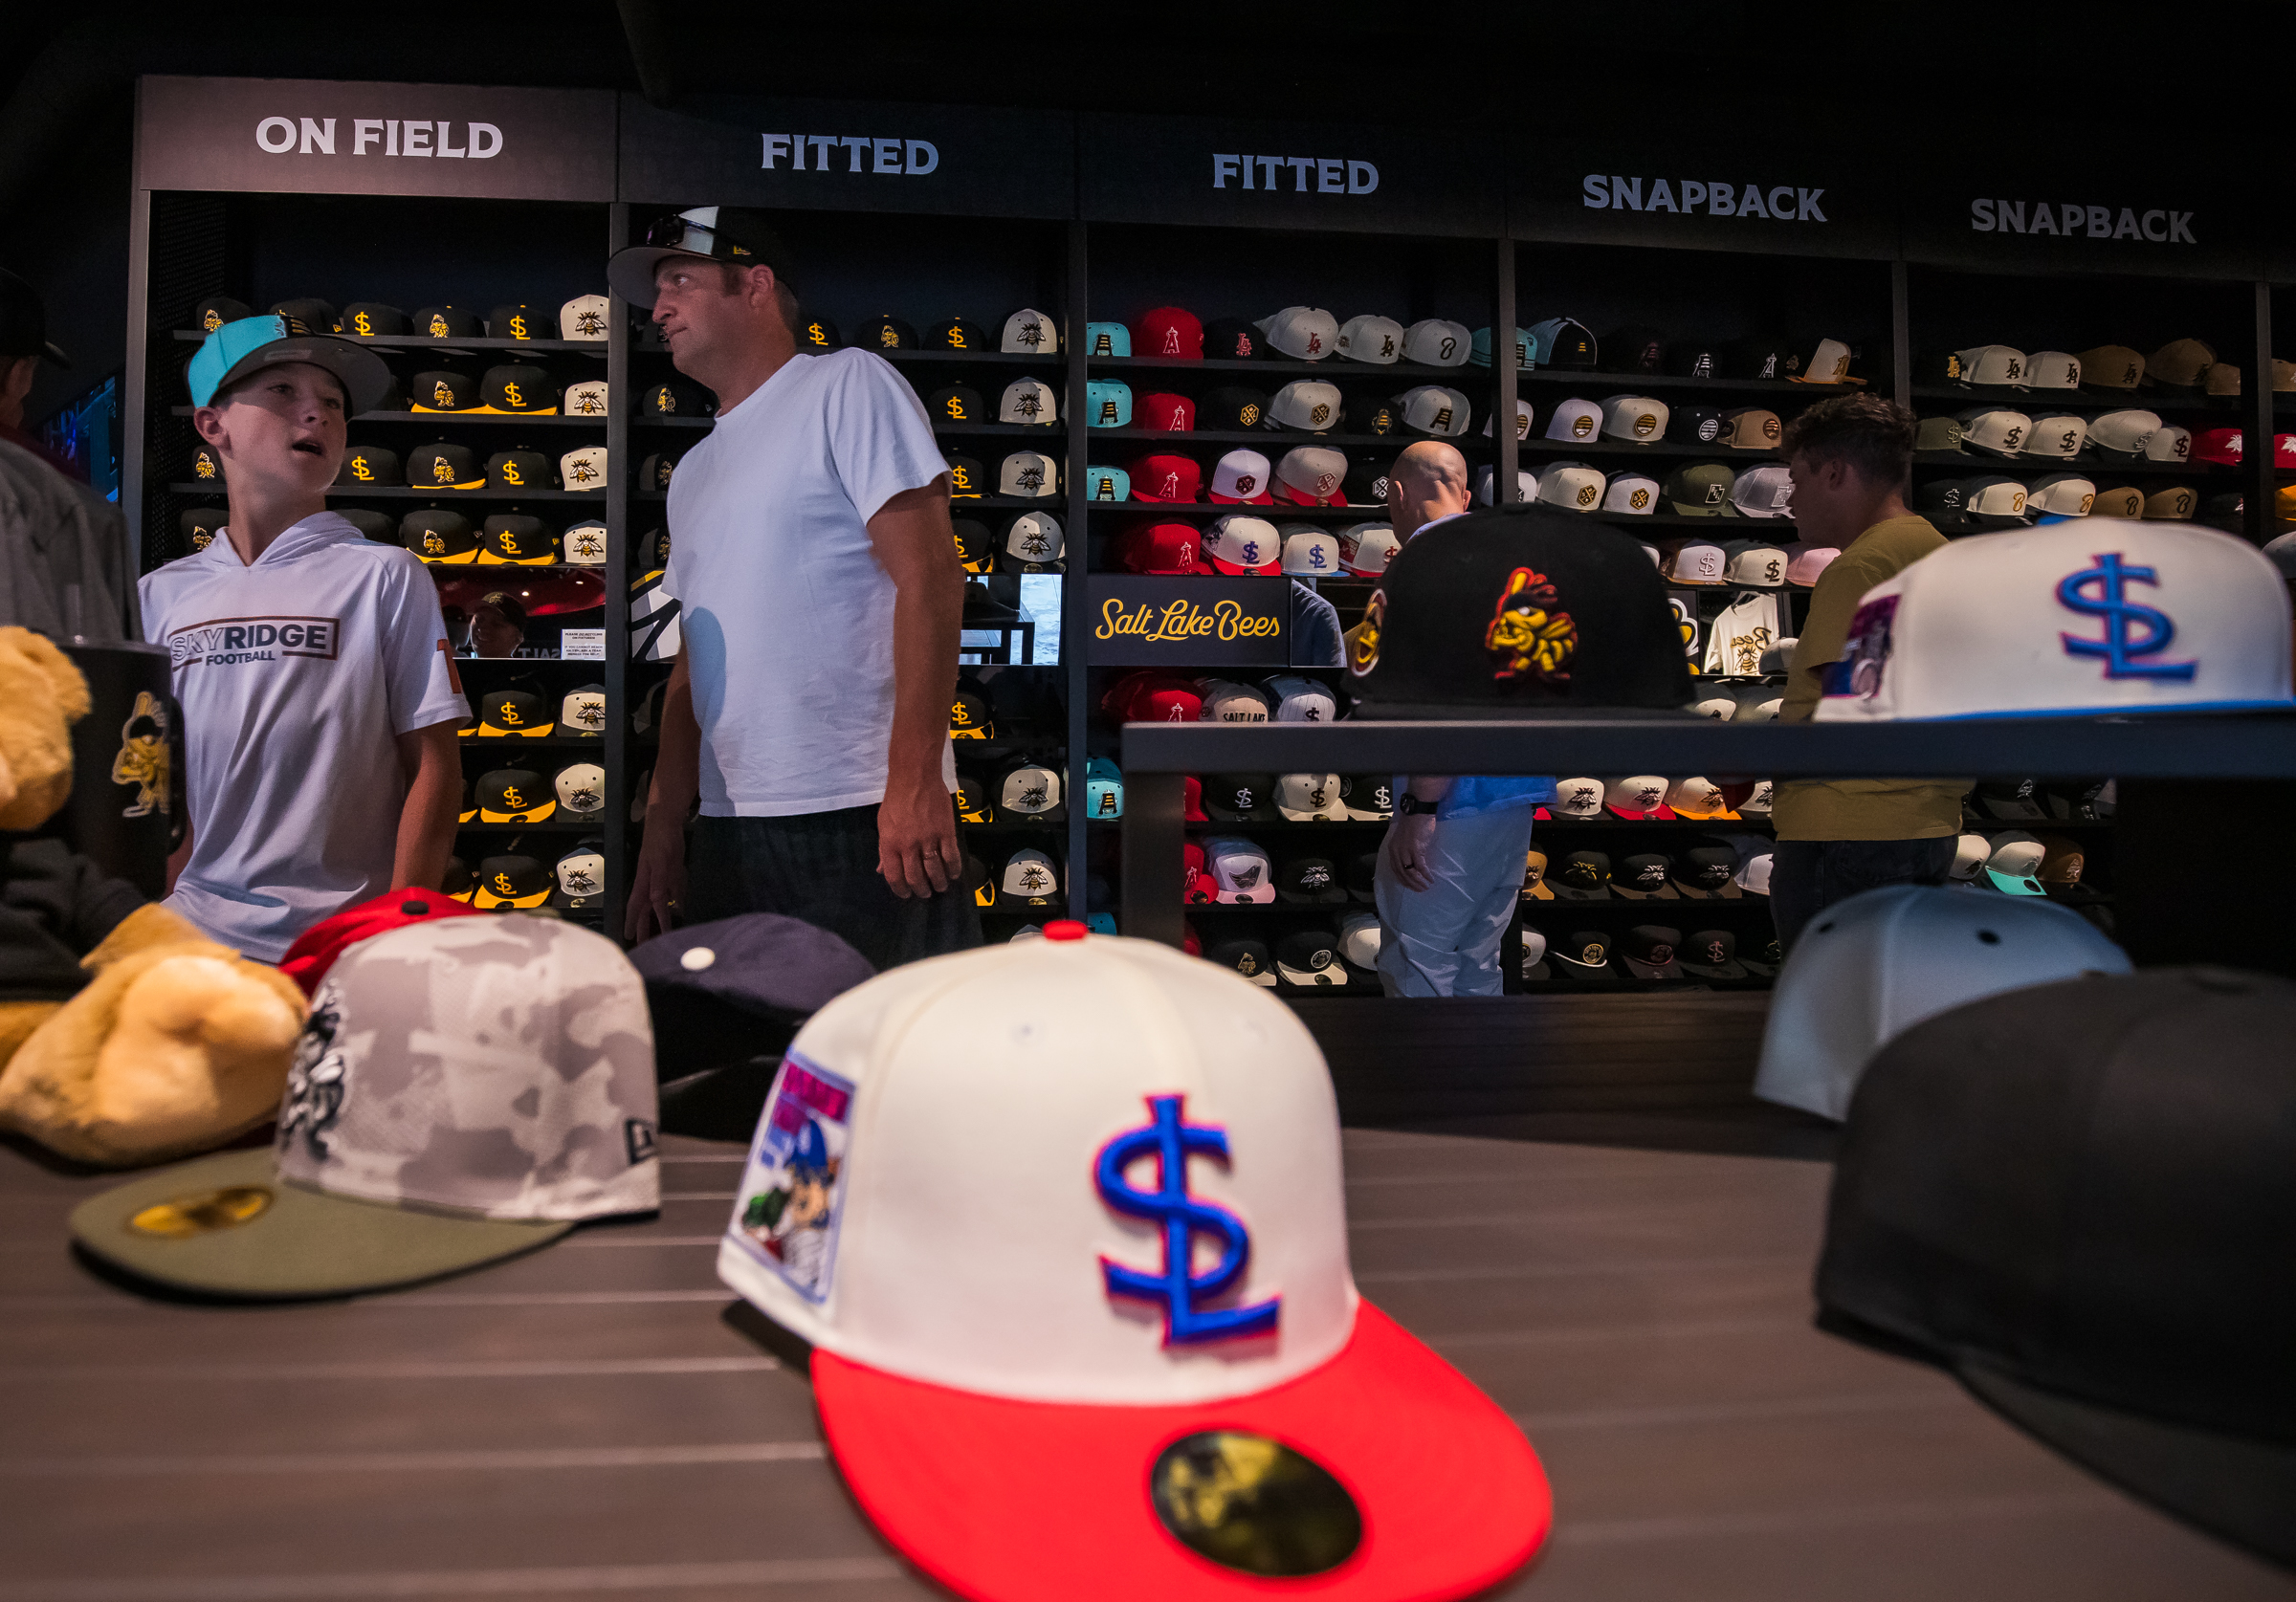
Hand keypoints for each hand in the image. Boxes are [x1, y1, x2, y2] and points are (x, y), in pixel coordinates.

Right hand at [624, 818, 686, 942]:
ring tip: (656, 936)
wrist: (666, 823)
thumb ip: (659, 882)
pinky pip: (666, 896)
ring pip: (653, 906)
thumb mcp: (661, 862)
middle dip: (643, 928)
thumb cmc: (662, 842)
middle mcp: (649, 885)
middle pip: (644, 911)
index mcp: (644, 884)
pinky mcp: (668, 876)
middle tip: (643, 947)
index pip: (639, 909)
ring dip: (654, 920)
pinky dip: (667, 906)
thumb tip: (658, 903)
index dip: (636, 924)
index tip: (632, 940)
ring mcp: (658, 881)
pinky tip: (673, 913)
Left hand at [878, 781, 958, 899]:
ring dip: (938, 882)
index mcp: (890, 844)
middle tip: (925, 893)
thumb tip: (882, 868)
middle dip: (921, 889)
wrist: (915, 778)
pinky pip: (951, 856)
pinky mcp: (945, 832)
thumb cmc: (896, 799)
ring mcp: (928, 840)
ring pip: (935, 870)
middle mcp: (908, 846)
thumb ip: (884, 849)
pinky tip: (954, 873)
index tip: (906, 894)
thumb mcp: (883, 824)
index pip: (894, 876)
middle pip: (916, 877)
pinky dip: (953, 868)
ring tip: (941, 887)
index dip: (900, 889)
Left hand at [1384, 813, 1438, 893]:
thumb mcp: (1404, 838)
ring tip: (1426, 886)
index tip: (1410, 885)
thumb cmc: (1414, 822)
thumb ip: (1405, 849)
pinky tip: (1430, 879)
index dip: (1403, 879)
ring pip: (1410, 872)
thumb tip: (1413, 862)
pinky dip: (1425, 874)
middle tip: (1420, 889)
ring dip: (1418, 882)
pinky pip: (1420, 867)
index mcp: (1392, 849)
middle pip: (1402, 873)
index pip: (1395, 869)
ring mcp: (1405, 851)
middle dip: (1411, 884)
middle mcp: (1396, 851)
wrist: (1418, 811)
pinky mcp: (1415, 849)